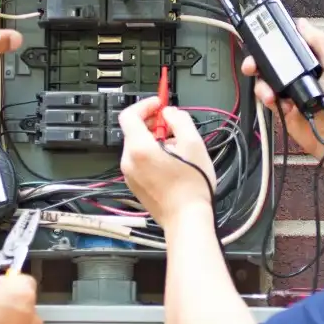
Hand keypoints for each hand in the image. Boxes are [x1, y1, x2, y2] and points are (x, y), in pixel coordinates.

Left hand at [117, 96, 216, 228]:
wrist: (186, 218)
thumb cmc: (191, 186)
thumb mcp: (193, 143)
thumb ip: (179, 120)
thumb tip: (170, 113)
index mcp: (139, 149)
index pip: (129, 115)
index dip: (145, 105)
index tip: (159, 105)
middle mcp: (129, 161)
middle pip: (134, 131)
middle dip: (152, 123)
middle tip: (172, 125)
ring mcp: (130, 175)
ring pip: (138, 147)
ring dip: (154, 140)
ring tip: (177, 148)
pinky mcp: (135, 185)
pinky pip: (140, 162)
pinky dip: (152, 155)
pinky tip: (172, 163)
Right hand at [241, 20, 323, 158]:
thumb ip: (318, 43)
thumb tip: (303, 23)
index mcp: (304, 62)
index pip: (283, 46)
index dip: (271, 40)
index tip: (260, 37)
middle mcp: (292, 73)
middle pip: (267, 62)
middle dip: (256, 62)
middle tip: (252, 65)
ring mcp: (284, 89)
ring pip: (262, 80)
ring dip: (262, 85)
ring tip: (270, 94)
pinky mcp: (278, 105)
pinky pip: (264, 97)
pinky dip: (266, 98)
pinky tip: (276, 102)